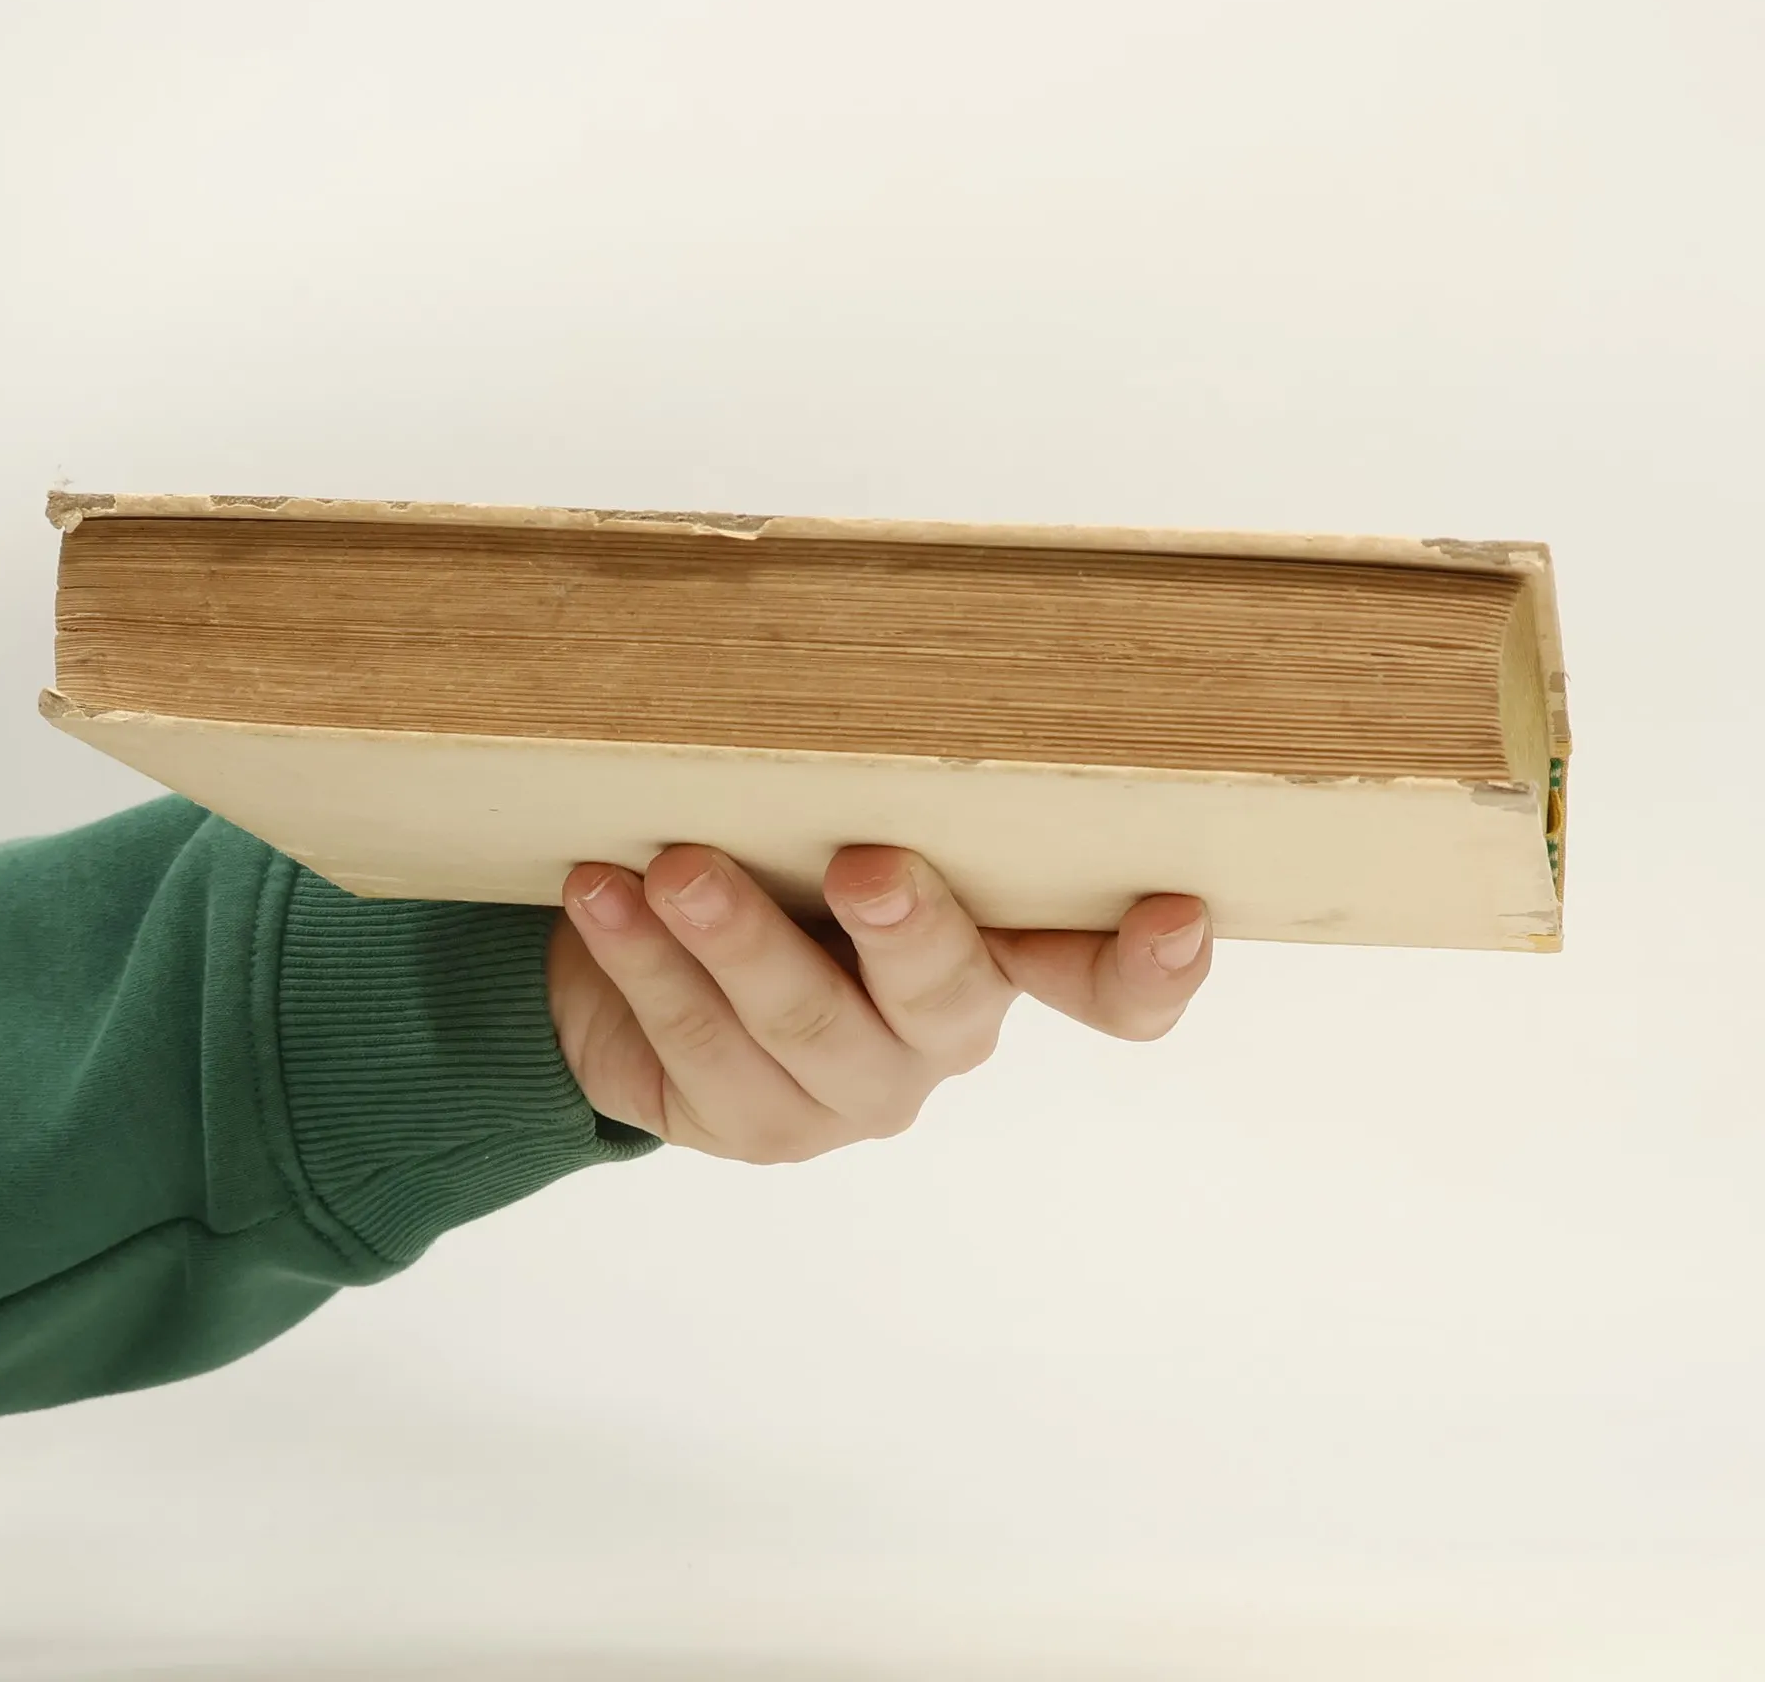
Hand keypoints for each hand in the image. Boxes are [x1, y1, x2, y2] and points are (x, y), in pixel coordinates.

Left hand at [547, 845, 1211, 1163]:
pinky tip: (605, 895)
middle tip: (864, 865)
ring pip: (806, 1024)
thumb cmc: (773, 855)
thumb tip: (877, 649)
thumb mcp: (833, 811)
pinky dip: (646, 962)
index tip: (1170, 910)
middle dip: (906, 931)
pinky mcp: (756, 1125)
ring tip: (676, 867)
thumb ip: (873, 779)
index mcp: (1001, 951)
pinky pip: (698, 1045)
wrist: (649, 955)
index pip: (1109, 985)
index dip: (1149, 966)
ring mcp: (853, 1092)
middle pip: (947, 997)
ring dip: (735, 939)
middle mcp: (943, 1032)